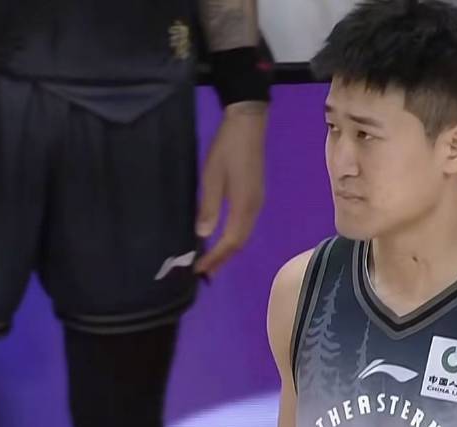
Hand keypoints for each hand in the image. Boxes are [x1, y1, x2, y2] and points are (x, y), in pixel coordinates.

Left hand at [195, 101, 267, 276]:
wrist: (248, 124)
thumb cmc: (227, 148)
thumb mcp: (212, 176)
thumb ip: (209, 207)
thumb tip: (204, 235)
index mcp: (244, 206)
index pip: (231, 242)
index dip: (216, 258)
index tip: (199, 270)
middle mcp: (254, 209)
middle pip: (240, 243)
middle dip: (223, 259)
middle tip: (205, 272)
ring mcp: (257, 203)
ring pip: (243, 235)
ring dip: (228, 250)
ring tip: (212, 261)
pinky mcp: (255, 196)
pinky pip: (244, 225)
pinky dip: (233, 237)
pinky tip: (221, 238)